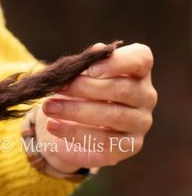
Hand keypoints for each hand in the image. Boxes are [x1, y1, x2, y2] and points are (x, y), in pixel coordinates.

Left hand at [33, 43, 156, 171]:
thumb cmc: (77, 94)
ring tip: (49, 108)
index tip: (90, 68)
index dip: (118, 62)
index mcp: (137, 72)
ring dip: (76, 111)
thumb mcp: (76, 77)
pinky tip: (53, 126)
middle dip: (85, 88)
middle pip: (122, 89)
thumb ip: (85, 65)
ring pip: (114, 116)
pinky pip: (105, 142)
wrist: (68, 128)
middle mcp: (145, 96)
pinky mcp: (129, 146)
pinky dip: (75, 133)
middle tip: (56, 88)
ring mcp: (140, 122)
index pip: (140, 59)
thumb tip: (98, 49)